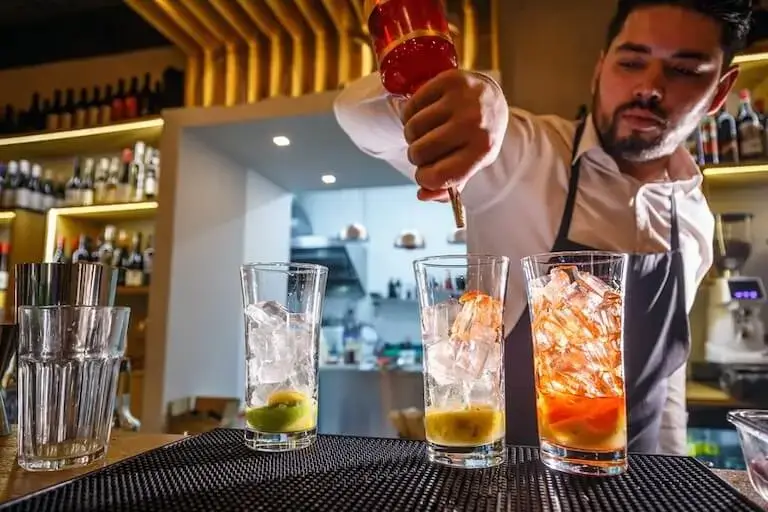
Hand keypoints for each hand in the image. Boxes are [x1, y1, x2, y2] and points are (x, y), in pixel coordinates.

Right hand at [401, 70, 507, 201]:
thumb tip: (422, 195)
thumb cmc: (478, 137)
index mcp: (482, 150)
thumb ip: (448, 186)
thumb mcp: (471, 164)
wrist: (491, 98)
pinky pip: (410, 107)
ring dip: (411, 136)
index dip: (424, 179)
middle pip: (420, 153)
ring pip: (412, 129)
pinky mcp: (447, 81)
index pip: (440, 176)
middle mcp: (473, 124)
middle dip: (416, 156)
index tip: (424, 175)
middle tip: (425, 150)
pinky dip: (409, 116)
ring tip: (423, 133)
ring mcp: (460, 100)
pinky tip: (421, 116)